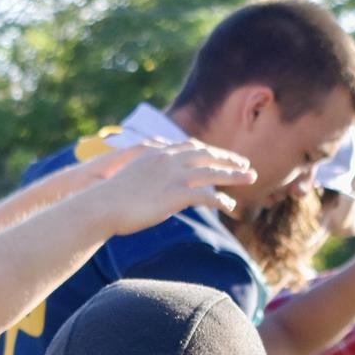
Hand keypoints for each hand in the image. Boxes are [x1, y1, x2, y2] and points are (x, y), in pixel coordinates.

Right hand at [89, 141, 255, 233]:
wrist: (102, 204)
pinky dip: (221, 201)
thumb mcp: (132, 179)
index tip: (221, 155)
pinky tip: (230, 207)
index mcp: (158, 152)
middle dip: (228, 158)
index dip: (209, 151)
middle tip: (245, 164)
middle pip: (207, 154)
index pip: (191, 146)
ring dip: (235, 174)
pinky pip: (206, 196)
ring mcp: (173, 176)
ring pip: (213, 172)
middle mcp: (168, 159)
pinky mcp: (175, 194)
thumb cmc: (111, 197)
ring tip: (251, 178)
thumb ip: (148, 177)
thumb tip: (154, 186)